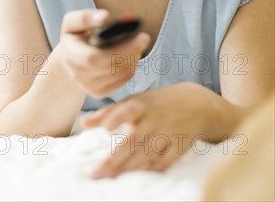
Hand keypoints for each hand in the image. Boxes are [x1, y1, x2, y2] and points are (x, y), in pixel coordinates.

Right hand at [59, 8, 150, 98]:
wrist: (68, 59)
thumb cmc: (74, 36)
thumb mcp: (72, 22)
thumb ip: (85, 17)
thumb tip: (105, 16)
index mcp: (70, 55)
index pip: (95, 58)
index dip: (120, 49)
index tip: (139, 35)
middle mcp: (78, 75)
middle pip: (112, 66)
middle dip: (132, 51)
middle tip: (144, 37)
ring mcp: (88, 87)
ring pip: (120, 74)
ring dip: (133, 58)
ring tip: (138, 44)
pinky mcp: (99, 92)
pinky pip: (122, 80)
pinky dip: (131, 67)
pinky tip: (132, 55)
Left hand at [82, 82, 216, 177]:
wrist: (196, 103)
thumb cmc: (156, 103)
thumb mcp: (134, 100)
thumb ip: (109, 112)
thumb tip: (84, 124)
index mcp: (140, 105)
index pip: (127, 111)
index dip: (116, 118)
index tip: (106, 128)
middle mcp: (153, 120)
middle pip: (132, 143)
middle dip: (113, 161)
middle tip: (95, 175)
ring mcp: (167, 134)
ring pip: (145, 156)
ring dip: (127, 169)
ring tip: (109, 180)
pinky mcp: (179, 147)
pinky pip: (164, 163)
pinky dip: (151, 171)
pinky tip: (137, 178)